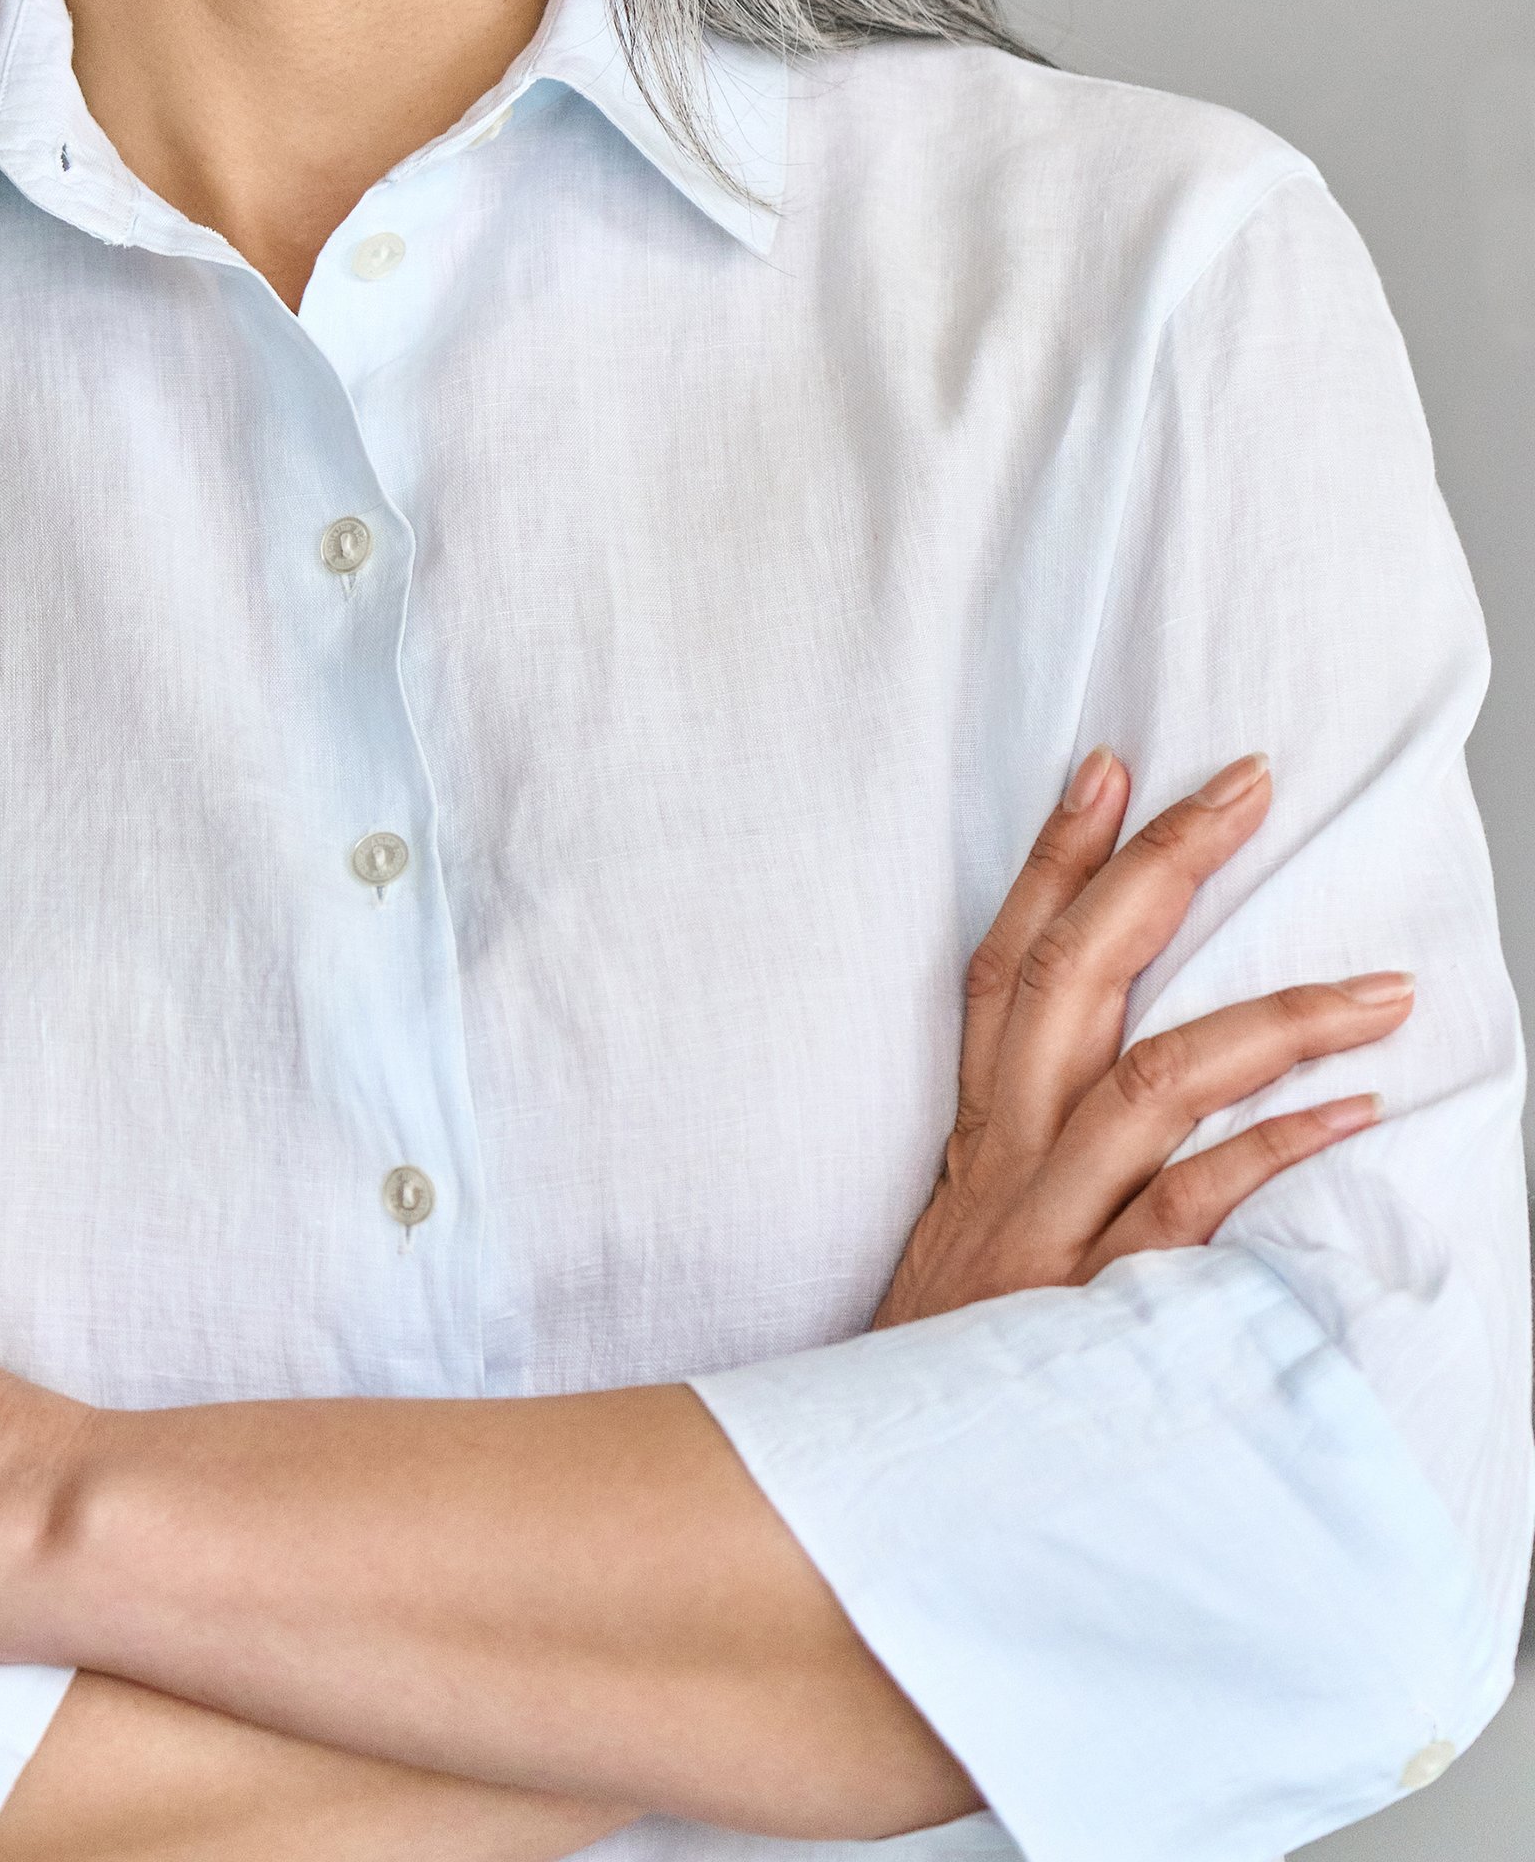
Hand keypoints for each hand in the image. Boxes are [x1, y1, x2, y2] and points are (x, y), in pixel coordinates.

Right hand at [875, 749, 1413, 1327]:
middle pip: (1073, 974)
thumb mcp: (966, 1244)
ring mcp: (1050, 1223)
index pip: (1005, 961)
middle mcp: (1009, 1156)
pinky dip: (1274, 1146)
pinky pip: (1195, 1203)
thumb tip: (1113, 1092)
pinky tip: (1351, 1110)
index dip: (1054, 858)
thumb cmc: (946, 1367)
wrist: (881, 1496)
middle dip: (1160, 867)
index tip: (1110, 766)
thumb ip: (1028, 1167)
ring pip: (1156, 1075)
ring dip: (1275, 1015)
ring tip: (1382, 987)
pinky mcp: (1092, 1300)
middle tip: (1245, 785)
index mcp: (980, 1134)